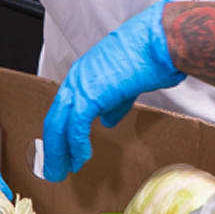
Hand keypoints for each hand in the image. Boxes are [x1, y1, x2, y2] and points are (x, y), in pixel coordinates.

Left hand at [42, 0, 185, 181]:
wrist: (161, 41)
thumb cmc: (151, 57)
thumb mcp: (127, 84)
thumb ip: (114, 103)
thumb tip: (106, 121)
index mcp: (83, 75)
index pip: (63, 110)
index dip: (61, 134)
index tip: (63, 154)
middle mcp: (76, 79)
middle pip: (54, 120)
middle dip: (53, 149)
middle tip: (54, 171)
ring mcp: (80, 85)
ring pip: (59, 125)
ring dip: (59, 152)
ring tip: (62, 172)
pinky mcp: (90, 94)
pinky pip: (75, 126)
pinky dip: (76, 145)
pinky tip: (81, 159)